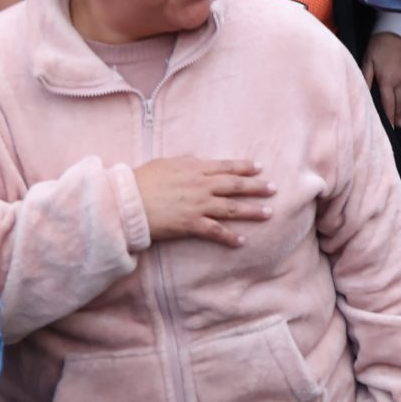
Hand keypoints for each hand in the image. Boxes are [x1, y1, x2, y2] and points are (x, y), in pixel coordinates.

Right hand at [132, 156, 272, 247]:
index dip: (245, 167)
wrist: (127, 201)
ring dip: (252, 211)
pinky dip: (230, 237)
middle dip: (256, 187)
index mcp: (194, 168)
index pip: (226, 167)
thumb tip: (197, 160)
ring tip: (268, 213)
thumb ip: (185, 162)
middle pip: (235, 185)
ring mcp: (198, 205)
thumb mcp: (165, 163)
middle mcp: (201, 185)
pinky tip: (242, 241)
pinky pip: (215, 231)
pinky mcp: (190, 224)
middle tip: (273, 189)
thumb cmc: (141, 180)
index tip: (260, 168)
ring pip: (231, 208)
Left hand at [363, 33, 400, 127]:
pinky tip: (397, 100)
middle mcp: (399, 82)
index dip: (388, 117)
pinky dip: (400, 96)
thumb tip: (363, 95)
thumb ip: (366, 79)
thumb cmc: (378, 47)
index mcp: (387, 81)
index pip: (388, 104)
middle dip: (396, 116)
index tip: (388, 128)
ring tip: (398, 119)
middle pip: (398, 103)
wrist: (396, 33)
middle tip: (396, 128)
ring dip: (400, 108)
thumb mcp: (367, 62)